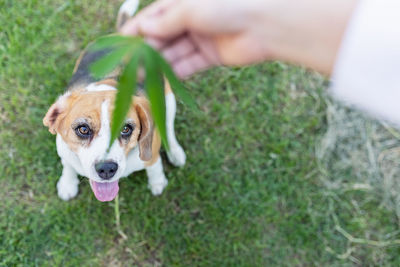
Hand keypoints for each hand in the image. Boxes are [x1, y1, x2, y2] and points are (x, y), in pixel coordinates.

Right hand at [121, 0, 356, 76]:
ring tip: (141, 80)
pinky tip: (162, 83)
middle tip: (128, 69)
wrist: (264, 26)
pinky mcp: (208, 57)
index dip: (135, 34)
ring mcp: (198, 40)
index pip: (152, 19)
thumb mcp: (191, 10)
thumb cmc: (228, 8)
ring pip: (172, 55)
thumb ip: (167, 21)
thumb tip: (144, 31)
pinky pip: (187, 66)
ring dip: (158, 67)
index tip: (119, 48)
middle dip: (145, 54)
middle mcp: (188, 22)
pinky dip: (175, 74)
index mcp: (180, 5)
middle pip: (160, 39)